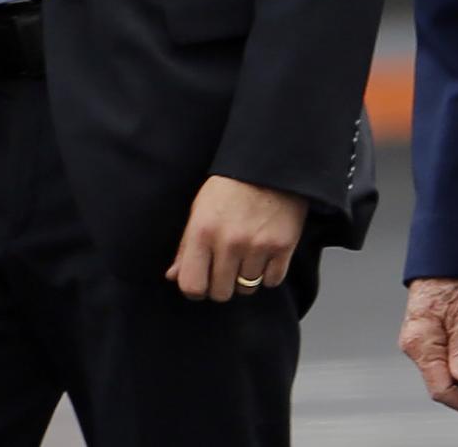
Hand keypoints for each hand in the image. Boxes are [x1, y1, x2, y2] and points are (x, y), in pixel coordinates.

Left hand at [164, 175, 306, 302]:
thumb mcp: (200, 209)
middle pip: (221, 293)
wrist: (271, 165)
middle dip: (223, 285)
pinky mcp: (283, 245)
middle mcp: (229, 242)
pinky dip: (269, 274)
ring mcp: (258, 245)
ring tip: (248, 257)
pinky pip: (272, 280)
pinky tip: (266, 255)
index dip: (196, 289)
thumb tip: (173, 276)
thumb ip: (186, 246)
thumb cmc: (231, 187)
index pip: (192, 286)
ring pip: (247, 288)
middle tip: (228, 268)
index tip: (203, 281)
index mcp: (203, 232)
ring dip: (246, 278)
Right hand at [398, 277, 457, 413]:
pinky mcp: (424, 338)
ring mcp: (417, 343)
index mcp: (421, 343)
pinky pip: (439, 361)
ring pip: (440, 373)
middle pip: (439, 383)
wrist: (440, 261)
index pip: (440, 389)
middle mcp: (414, 346)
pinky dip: (456, 365)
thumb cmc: (451, 280)